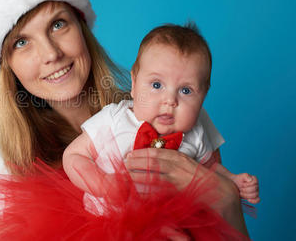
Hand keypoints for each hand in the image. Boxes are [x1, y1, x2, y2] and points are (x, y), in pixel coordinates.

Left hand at [125, 148, 248, 236]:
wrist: (225, 197)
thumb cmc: (211, 182)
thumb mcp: (194, 167)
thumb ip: (180, 162)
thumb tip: (163, 158)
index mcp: (182, 158)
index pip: (158, 152)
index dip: (142, 153)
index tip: (130, 154)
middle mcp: (180, 167)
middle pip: (152, 162)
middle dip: (135, 162)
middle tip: (123, 164)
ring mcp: (179, 181)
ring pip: (153, 176)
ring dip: (137, 176)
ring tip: (125, 176)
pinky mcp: (179, 194)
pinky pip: (159, 192)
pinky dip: (147, 192)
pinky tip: (136, 192)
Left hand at [232, 173, 259, 203]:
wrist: (233, 185)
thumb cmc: (237, 180)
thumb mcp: (240, 176)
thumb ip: (245, 176)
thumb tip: (250, 180)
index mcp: (254, 179)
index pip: (254, 183)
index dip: (246, 185)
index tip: (241, 184)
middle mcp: (256, 185)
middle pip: (254, 190)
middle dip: (245, 190)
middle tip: (240, 189)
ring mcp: (256, 191)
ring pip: (255, 195)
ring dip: (246, 195)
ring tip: (241, 193)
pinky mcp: (254, 197)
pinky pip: (257, 200)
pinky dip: (253, 201)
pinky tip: (248, 200)